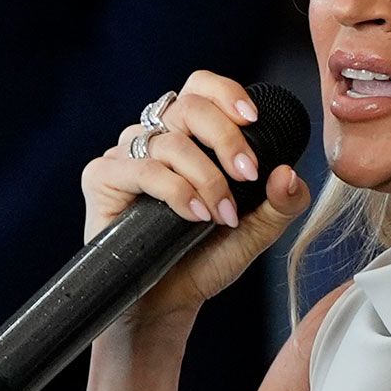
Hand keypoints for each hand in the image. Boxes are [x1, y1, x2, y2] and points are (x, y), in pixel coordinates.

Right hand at [82, 70, 313, 326]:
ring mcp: (126, 156)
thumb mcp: (257, 231)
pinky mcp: (101, 178)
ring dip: (205, 177)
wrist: (167, 303)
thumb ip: (282, 203)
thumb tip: (288, 173)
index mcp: (190, 135)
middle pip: (189, 106)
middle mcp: (155, 137)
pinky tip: (193, 216)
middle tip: (248, 174)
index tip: (254, 119)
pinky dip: (175, 190)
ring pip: (169, 141)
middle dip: (226, 138)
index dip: (227, 93)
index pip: (202, 87)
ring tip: (221, 214)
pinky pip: (141, 168)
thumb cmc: (206, 258)